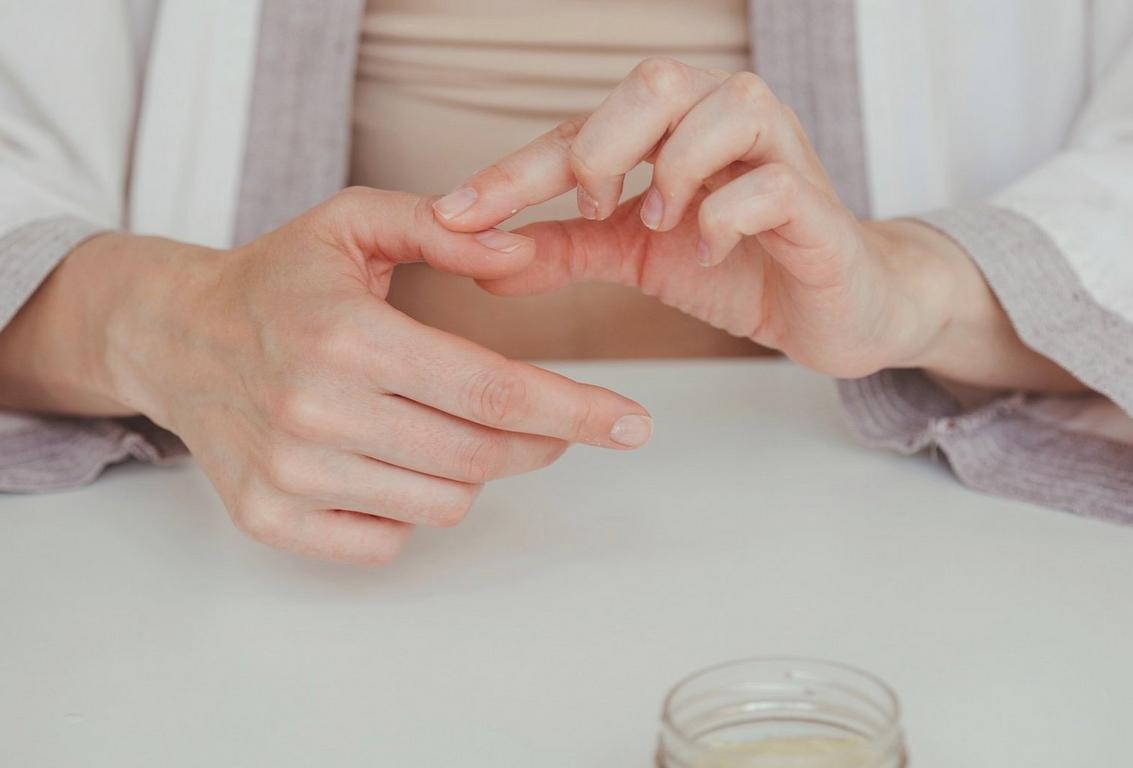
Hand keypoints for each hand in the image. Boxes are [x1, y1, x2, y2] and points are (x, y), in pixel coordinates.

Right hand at [29, 189, 651, 562]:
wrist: (173, 334)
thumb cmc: (278, 278)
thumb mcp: (353, 224)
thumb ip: (444, 230)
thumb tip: (523, 254)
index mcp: (348, 334)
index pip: (493, 392)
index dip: (577, 411)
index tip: (632, 425)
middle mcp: (315, 410)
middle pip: (480, 456)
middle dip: (537, 442)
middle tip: (547, 421)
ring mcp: (289, 474)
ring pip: (443, 503)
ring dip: (469, 469)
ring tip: (438, 423)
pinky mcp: (268, 518)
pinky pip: (385, 541)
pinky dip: (406, 507)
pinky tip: (386, 461)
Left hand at [431, 57, 969, 379]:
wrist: (831, 308)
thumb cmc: (735, 266)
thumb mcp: (633, 256)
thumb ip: (564, 248)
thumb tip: (480, 259)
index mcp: (671, 129)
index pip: (580, 130)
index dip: (513, 172)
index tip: (453, 217)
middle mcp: (724, 122)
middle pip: (658, 80)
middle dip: (605, 142)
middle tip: (592, 203)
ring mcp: (778, 155)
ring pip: (727, 107)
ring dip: (676, 168)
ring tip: (658, 224)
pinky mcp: (816, 203)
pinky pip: (772, 185)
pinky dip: (728, 214)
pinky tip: (710, 248)